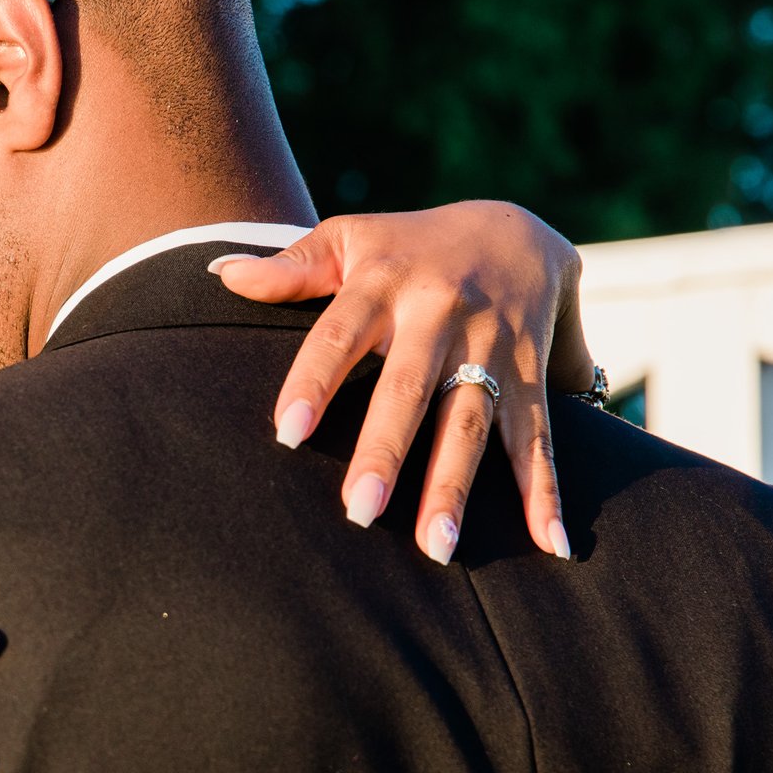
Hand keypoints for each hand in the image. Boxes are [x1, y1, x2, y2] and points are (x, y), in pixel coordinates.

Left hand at [216, 203, 594, 563]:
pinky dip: (545, 492)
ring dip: (456, 486)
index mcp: (385, 283)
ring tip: (438, 548)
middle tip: (360, 514)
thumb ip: (292, 266)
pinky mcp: (533, 374)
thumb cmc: (410, 244)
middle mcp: (440, 316)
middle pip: (408, 390)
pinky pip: (539, 437)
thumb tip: (222, 272)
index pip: (339, 335)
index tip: (287, 432)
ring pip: (472, 422)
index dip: (314, 380)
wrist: (518, 225)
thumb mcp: (352, 238)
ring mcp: (491, 348)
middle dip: (387, 451)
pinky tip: (549, 544)